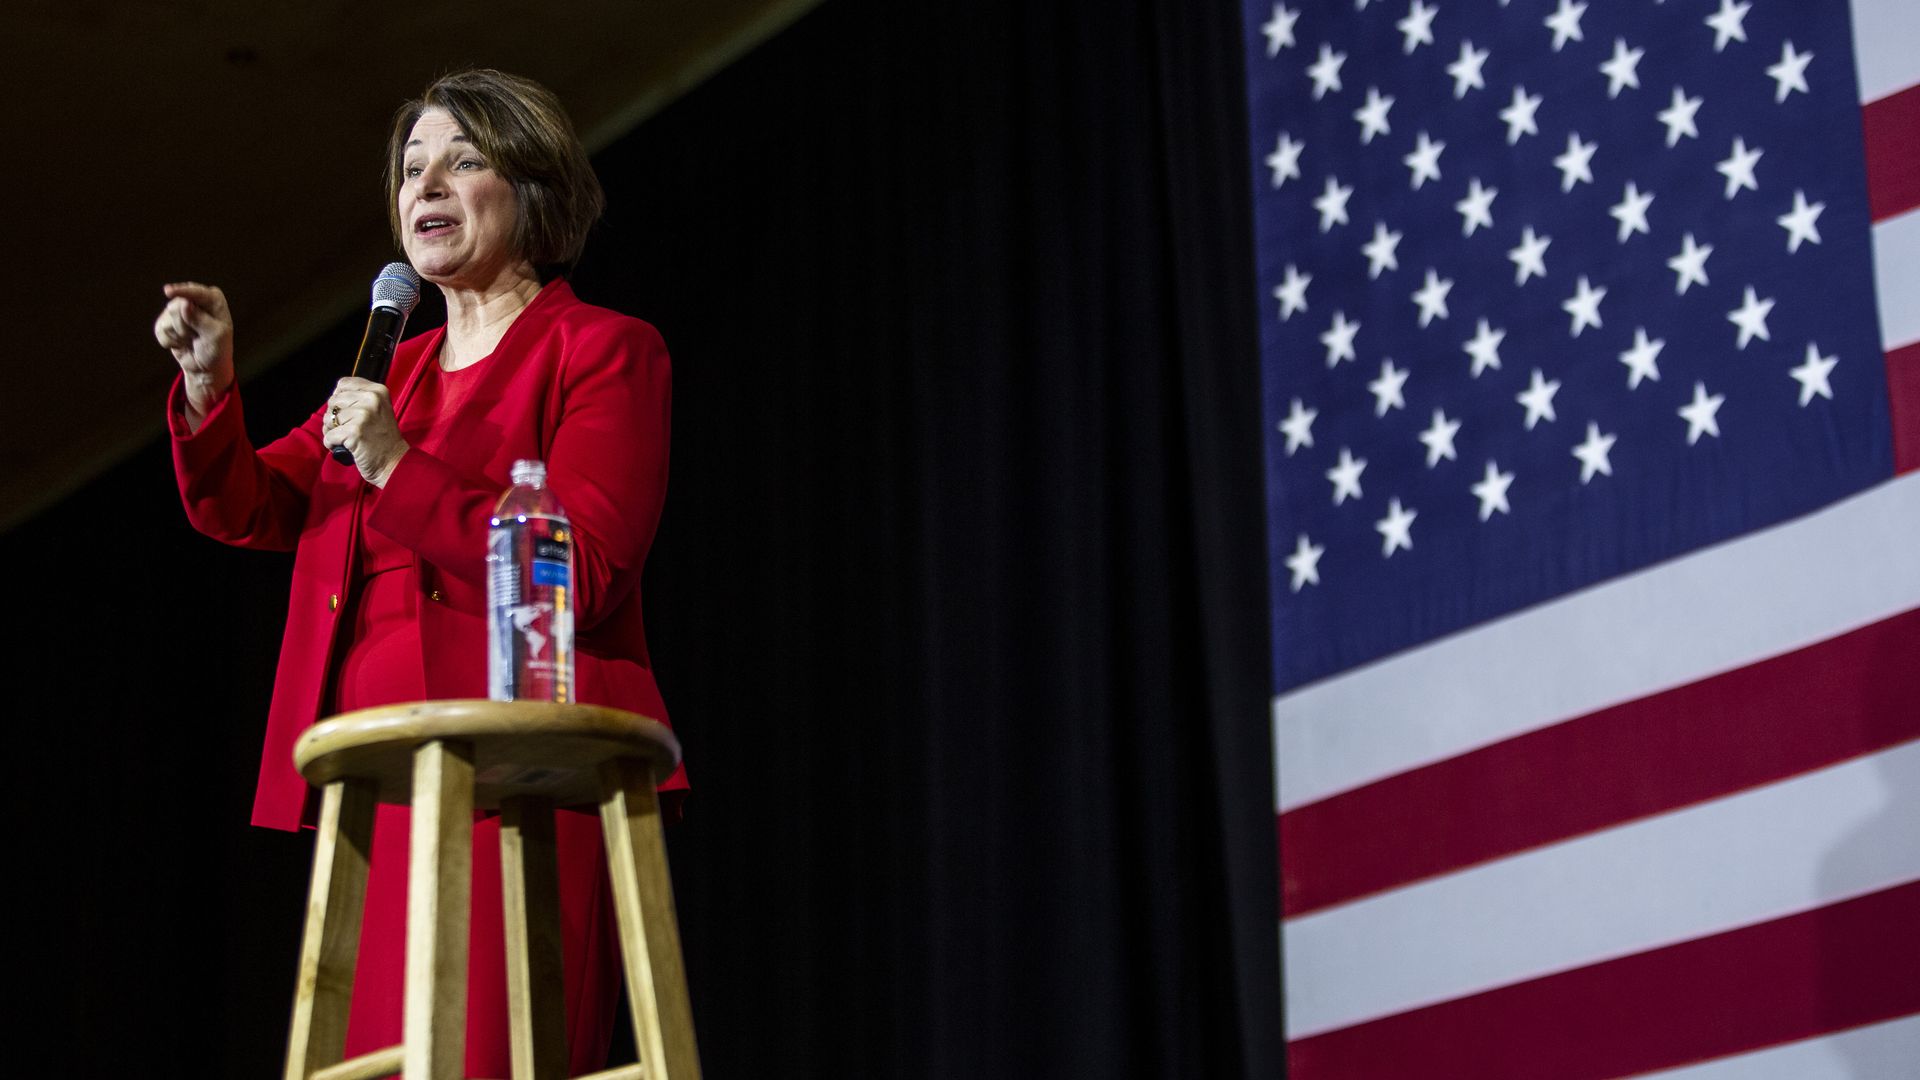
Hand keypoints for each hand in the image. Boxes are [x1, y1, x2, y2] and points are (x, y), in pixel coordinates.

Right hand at [155, 283, 235, 428]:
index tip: (168, 292)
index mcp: (213, 299)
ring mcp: (178, 309)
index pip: (195, 292)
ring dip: (180, 334)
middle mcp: (195, 300)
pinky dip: (171, 341)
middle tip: (197, 336)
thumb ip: (200, 319)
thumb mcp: (215, 336)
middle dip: (185, 325)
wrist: (205, 367)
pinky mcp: (166, 321)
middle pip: (177, 305)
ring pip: (168, 317)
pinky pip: (161, 330)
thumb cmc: (216, 350)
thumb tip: (184, 304)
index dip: (182, 291)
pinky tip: (181, 343)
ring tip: (191, 339)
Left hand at [322, 377, 408, 486]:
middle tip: (349, 428)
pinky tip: (346, 447)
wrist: (394, 462)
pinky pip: (329, 436)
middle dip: (335, 417)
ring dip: (332, 431)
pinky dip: (332, 444)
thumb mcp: (378, 409)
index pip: (343, 383)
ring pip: (328, 418)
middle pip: (333, 401)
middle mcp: (371, 399)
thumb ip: (359, 398)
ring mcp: (363, 415)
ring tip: (348, 438)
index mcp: (378, 391)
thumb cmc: (382, 438)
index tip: (347, 411)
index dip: (339, 398)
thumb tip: (334, 395)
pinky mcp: (355, 431)